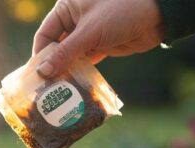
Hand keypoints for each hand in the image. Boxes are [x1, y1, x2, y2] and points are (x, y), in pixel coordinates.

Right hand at [33, 0, 163, 77]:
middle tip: (46, 89)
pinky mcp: (101, 45)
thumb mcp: (89, 32)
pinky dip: (81, 73)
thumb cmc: (121, 11)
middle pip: (56, 47)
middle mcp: (75, 20)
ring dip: (67, 72)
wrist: (157, 15)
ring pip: (71, 56)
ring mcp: (88, 33)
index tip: (37, 77)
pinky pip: (85, 61)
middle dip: (53, 66)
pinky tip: (76, 87)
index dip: (40, 55)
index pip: (45, 34)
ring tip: (59, 92)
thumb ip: (65, 53)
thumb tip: (43, 72)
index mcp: (67, 8)